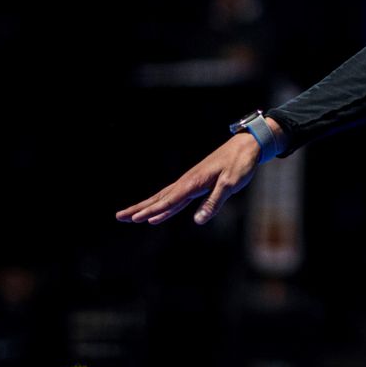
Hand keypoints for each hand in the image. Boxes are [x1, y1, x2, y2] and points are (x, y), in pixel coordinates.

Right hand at [116, 132, 260, 225]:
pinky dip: (164, 206)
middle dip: (139, 209)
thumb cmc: (240, 164)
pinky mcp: (195, 184)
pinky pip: (175, 198)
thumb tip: (197, 221)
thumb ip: (214, 203)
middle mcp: (187, 182)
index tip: (135, 219)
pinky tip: (158, 214)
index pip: (169, 200)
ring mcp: (190, 182)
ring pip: (163, 198)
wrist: (246, 145)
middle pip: (159, 199)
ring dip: (147, 207)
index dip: (153, 211)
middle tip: (119, 217)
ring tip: (130, 217)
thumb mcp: (230, 184)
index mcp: (193, 182)